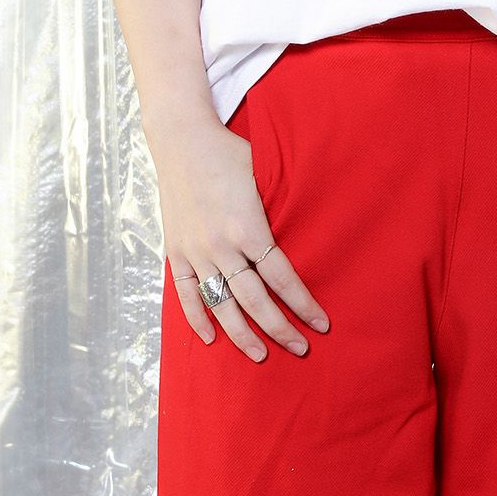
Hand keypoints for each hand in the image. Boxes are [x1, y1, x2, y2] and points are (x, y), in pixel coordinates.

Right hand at [147, 117, 330, 362]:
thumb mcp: (265, 174)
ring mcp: (195, 251)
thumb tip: (314, 226)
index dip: (303, 304)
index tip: (321, 324)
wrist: (182, 139)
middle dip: (280, 329)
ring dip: (242, 335)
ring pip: (221, 305)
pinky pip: (186, 293)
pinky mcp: (175, 251)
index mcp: (248, 228)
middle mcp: (221, 246)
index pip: (282, 278)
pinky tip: (211, 339)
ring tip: (260, 356)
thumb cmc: (230, 152)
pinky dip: (197, 318)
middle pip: (255, 301)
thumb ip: (282, 207)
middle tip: (301, 349)